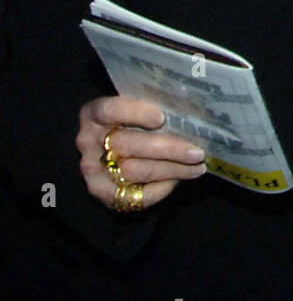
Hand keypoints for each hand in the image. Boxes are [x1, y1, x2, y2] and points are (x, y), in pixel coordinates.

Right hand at [78, 96, 206, 211]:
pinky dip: (159, 189)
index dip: (135, 113)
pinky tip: (177, 180)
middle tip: (197, 152)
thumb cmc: (131, 121)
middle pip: (129, 145)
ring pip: (133, 171)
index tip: (161, 117)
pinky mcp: (100, 192)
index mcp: (94, 113)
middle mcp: (89, 141)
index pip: (110, 111)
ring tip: (197, 167)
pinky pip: (132, 196)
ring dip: (170, 170)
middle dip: (168, 149)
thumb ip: (153, 105)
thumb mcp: (135, 107)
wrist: (107, 148)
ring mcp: (92, 168)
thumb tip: (192, 109)